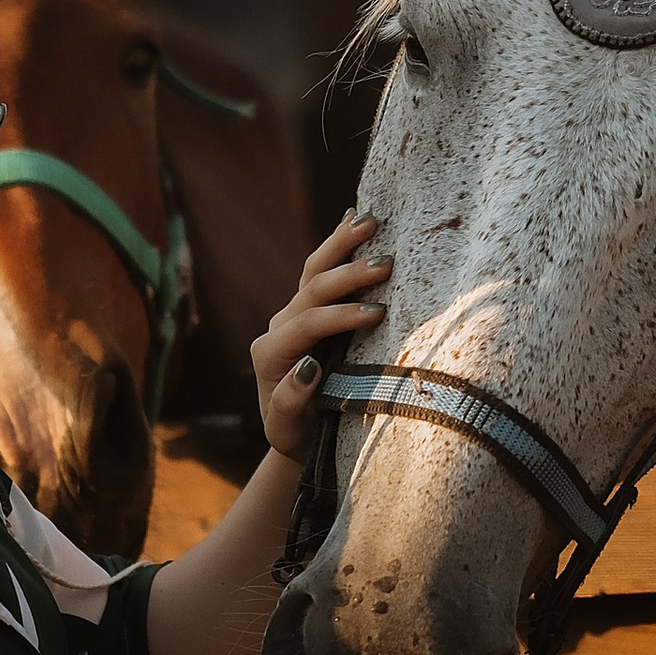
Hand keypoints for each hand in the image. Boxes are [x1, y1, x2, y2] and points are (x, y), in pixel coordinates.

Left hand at [252, 211, 390, 462]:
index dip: (340, 315)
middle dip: (348, 275)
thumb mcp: (288, 431)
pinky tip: (353, 217)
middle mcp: (277, 328)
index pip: (306, 324)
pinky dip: (336, 244)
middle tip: (386, 264)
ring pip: (313, 270)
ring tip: (371, 220)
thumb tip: (307, 367)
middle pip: (311, 289)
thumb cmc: (298, 437)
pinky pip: (318, 270)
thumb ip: (290, 403)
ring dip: (342, 245)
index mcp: (269, 354)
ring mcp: (292, 315)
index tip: (378, 313)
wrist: (296, 435)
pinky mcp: (306, 310)